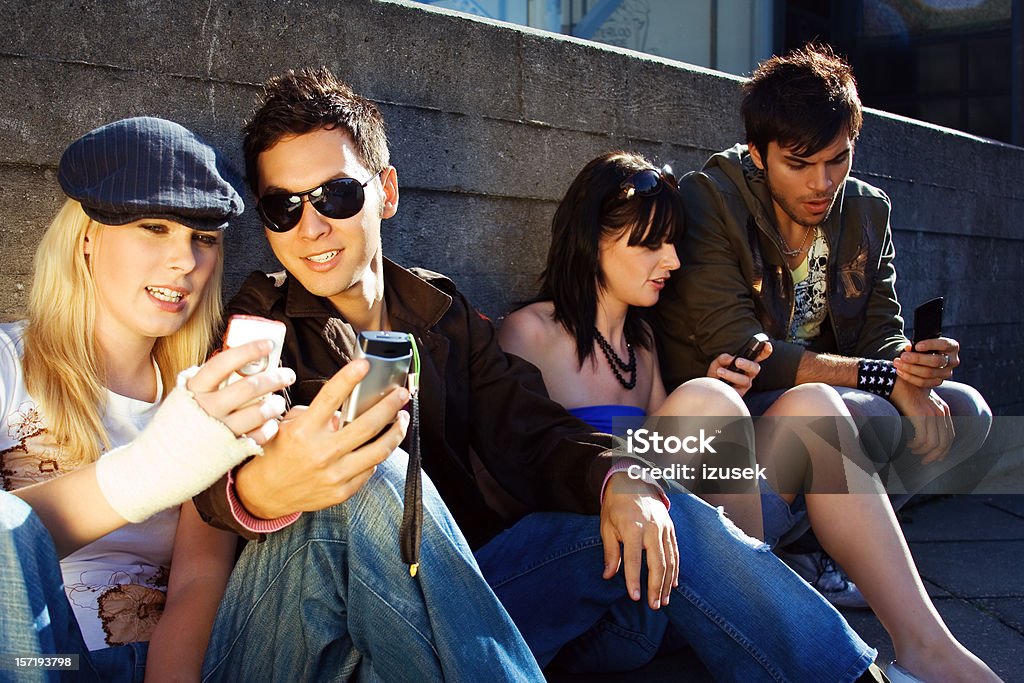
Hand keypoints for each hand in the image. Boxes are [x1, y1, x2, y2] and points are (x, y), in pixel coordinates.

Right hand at [184, 340, 293, 443]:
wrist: (164, 461)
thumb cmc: (184, 421)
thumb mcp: (188, 395)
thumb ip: (211, 380)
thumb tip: (242, 357)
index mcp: (195, 389)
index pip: (223, 363)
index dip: (248, 351)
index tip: (268, 344)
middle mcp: (207, 408)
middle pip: (249, 387)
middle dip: (275, 378)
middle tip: (288, 375)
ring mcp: (219, 430)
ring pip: (259, 412)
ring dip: (276, 404)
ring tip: (279, 402)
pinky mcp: (230, 449)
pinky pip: (260, 436)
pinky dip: (270, 428)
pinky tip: (271, 423)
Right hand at [235, 359, 409, 519]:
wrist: (263, 495)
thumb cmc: (276, 455)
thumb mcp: (287, 427)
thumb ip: (315, 414)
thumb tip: (344, 405)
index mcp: (303, 431)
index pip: (330, 397)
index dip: (349, 378)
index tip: (365, 364)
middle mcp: (321, 452)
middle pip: (367, 424)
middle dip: (390, 405)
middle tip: (401, 393)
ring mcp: (334, 474)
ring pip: (379, 450)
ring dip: (396, 431)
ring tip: (402, 418)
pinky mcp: (342, 491)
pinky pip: (370, 469)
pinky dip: (377, 454)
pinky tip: (381, 444)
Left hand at [600, 473, 677, 609]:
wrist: (632, 481)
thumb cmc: (616, 506)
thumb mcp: (607, 527)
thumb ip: (610, 552)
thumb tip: (608, 575)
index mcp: (632, 528)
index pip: (633, 559)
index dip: (634, 580)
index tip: (634, 597)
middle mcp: (651, 529)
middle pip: (657, 563)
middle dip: (655, 587)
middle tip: (654, 606)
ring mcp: (663, 528)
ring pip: (669, 560)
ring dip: (667, 582)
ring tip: (664, 601)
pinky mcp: (670, 528)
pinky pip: (675, 552)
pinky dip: (675, 569)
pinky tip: (672, 584)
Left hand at [708, 341, 771, 396]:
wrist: (709, 387)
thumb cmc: (717, 373)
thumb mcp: (718, 363)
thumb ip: (723, 358)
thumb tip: (730, 358)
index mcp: (747, 364)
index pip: (759, 356)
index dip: (765, 351)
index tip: (767, 344)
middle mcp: (749, 374)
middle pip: (755, 368)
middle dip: (747, 364)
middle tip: (737, 361)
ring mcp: (745, 385)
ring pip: (745, 380)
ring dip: (732, 375)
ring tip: (720, 371)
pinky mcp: (739, 394)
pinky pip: (736, 390)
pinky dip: (727, 384)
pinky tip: (720, 382)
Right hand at [890, 378, 953, 463]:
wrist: (897, 381)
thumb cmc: (906, 393)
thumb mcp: (922, 403)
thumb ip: (928, 415)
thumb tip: (925, 434)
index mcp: (944, 410)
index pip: (950, 436)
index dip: (944, 450)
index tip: (936, 458)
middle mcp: (941, 412)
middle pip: (945, 442)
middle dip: (935, 455)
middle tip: (925, 461)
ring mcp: (932, 414)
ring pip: (934, 443)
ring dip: (923, 451)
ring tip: (913, 450)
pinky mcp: (920, 416)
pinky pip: (922, 439)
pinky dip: (915, 445)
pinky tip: (908, 444)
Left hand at [893, 337, 958, 388]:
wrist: (926, 357)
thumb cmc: (924, 346)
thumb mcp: (923, 342)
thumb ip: (917, 343)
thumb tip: (908, 348)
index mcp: (952, 346)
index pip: (944, 344)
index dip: (930, 345)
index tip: (916, 346)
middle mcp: (953, 360)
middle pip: (936, 361)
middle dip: (917, 359)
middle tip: (903, 356)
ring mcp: (947, 372)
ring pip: (929, 373)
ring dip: (910, 369)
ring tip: (898, 363)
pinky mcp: (939, 381)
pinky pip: (924, 382)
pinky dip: (910, 377)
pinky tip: (901, 371)